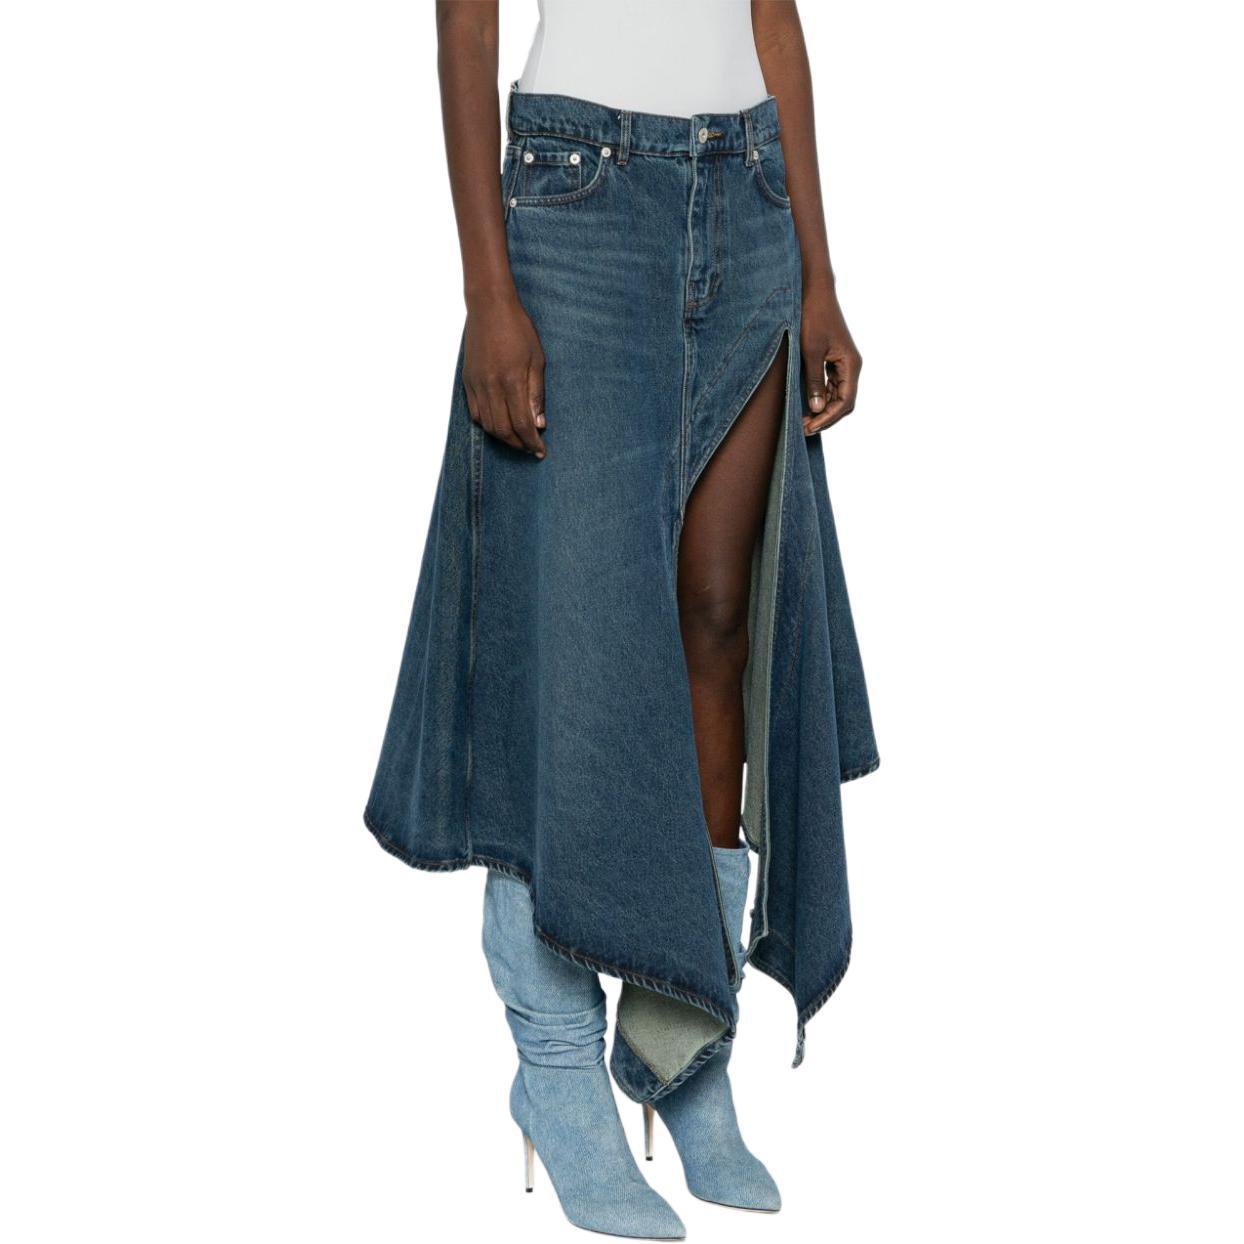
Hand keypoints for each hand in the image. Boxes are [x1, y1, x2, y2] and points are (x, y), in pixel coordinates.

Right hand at [463, 291, 546, 457]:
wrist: (489, 307)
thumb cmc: (518, 329)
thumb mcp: (537, 359)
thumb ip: (537, 394)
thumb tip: (539, 424)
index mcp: (512, 381)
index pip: (522, 424)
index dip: (532, 442)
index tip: (540, 451)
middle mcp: (491, 386)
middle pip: (502, 430)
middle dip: (518, 444)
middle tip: (531, 447)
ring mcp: (476, 384)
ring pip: (487, 424)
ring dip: (503, 437)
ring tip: (517, 439)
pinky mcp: (467, 381)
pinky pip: (475, 413)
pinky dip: (488, 424)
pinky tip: (500, 424)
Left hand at [801, 281, 861, 435]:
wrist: (814, 292)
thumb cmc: (812, 317)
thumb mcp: (810, 352)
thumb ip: (814, 381)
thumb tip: (817, 409)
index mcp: (851, 364)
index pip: (845, 402)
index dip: (828, 418)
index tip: (809, 428)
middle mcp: (851, 365)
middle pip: (844, 402)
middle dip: (826, 417)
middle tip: (803, 428)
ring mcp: (843, 363)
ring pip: (838, 395)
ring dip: (823, 409)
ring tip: (803, 420)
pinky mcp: (834, 359)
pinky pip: (832, 385)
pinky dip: (821, 397)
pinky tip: (806, 404)